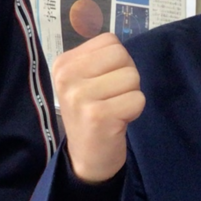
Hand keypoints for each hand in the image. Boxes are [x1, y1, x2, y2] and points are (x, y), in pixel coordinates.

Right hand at [53, 32, 145, 183]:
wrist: (87, 158)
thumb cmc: (91, 114)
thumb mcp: (85, 81)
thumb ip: (99, 58)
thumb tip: (120, 45)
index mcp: (63, 63)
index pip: (110, 41)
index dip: (118, 63)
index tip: (105, 84)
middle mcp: (67, 77)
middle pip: (122, 56)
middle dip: (127, 77)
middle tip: (113, 98)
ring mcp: (81, 97)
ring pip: (132, 77)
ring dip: (131, 95)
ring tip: (114, 110)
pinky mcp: (98, 116)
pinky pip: (137, 99)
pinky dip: (134, 111)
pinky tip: (118, 121)